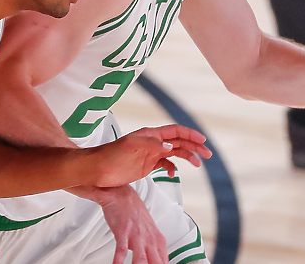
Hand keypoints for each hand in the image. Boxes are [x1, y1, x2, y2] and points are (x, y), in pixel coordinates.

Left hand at [92, 124, 211, 187]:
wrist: (96, 170)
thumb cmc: (111, 155)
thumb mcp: (131, 147)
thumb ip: (152, 145)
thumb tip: (171, 146)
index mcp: (150, 134)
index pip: (175, 131)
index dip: (190, 135)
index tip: (203, 141)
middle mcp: (152, 142)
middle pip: (179, 142)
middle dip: (194, 146)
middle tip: (207, 155)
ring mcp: (150, 154)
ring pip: (174, 153)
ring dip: (187, 156)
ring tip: (198, 164)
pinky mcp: (146, 165)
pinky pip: (164, 164)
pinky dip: (172, 168)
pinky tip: (173, 173)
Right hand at [94, 185, 166, 263]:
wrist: (122, 195)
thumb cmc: (134, 213)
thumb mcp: (149, 232)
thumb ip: (153, 248)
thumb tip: (156, 260)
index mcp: (157, 240)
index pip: (164, 262)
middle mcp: (149, 239)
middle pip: (155, 263)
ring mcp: (137, 235)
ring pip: (141, 259)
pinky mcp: (123, 231)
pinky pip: (121, 249)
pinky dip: (119, 260)